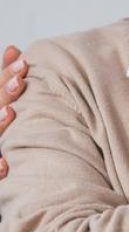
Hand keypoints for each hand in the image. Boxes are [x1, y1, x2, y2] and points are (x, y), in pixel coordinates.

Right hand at [0, 46, 28, 178]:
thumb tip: (14, 49)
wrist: (4, 183)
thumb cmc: (5, 143)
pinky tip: (5, 165)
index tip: (19, 55)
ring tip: (10, 111)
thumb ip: (6, 86)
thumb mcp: (4, 110)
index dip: (3, 73)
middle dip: (3, 90)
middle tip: (22, 75)